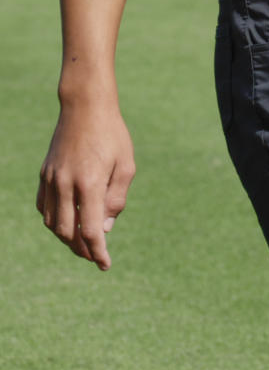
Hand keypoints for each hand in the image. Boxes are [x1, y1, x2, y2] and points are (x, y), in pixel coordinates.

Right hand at [36, 101, 134, 270]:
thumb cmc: (112, 134)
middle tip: (94, 255)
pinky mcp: (44, 173)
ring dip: (65, 237)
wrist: (85, 105)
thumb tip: (103, 230)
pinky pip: (43, 206)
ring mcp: (51, 179)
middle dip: (81, 249)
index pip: (90, 230)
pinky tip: (66, 221)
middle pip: (66, 232)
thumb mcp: (126, 165)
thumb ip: (116, 200)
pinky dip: (53, 219)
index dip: (97, 251)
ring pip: (51, 222)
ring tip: (81, 242)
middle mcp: (65, 183)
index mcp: (89, 182)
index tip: (105, 264)